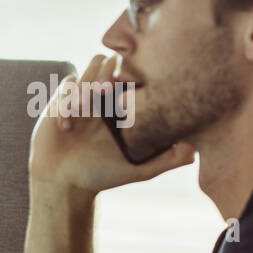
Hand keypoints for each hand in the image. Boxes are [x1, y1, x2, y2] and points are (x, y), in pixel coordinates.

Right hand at [28, 53, 194, 196]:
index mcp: (120, 110)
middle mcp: (101, 101)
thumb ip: (165, 161)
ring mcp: (78, 101)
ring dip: (87, 84)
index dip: (131, 78)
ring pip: (87, 73)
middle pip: (108, 68)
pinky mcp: (57, 105)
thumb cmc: (99, 177)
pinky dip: (66, 101)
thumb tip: (195, 154)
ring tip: (86, 106)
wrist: (63, 184)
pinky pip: (66, 87)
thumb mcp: (137, 171)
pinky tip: (67, 128)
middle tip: (107, 90)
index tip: (130, 92)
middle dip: (107, 74)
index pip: (130, 80)